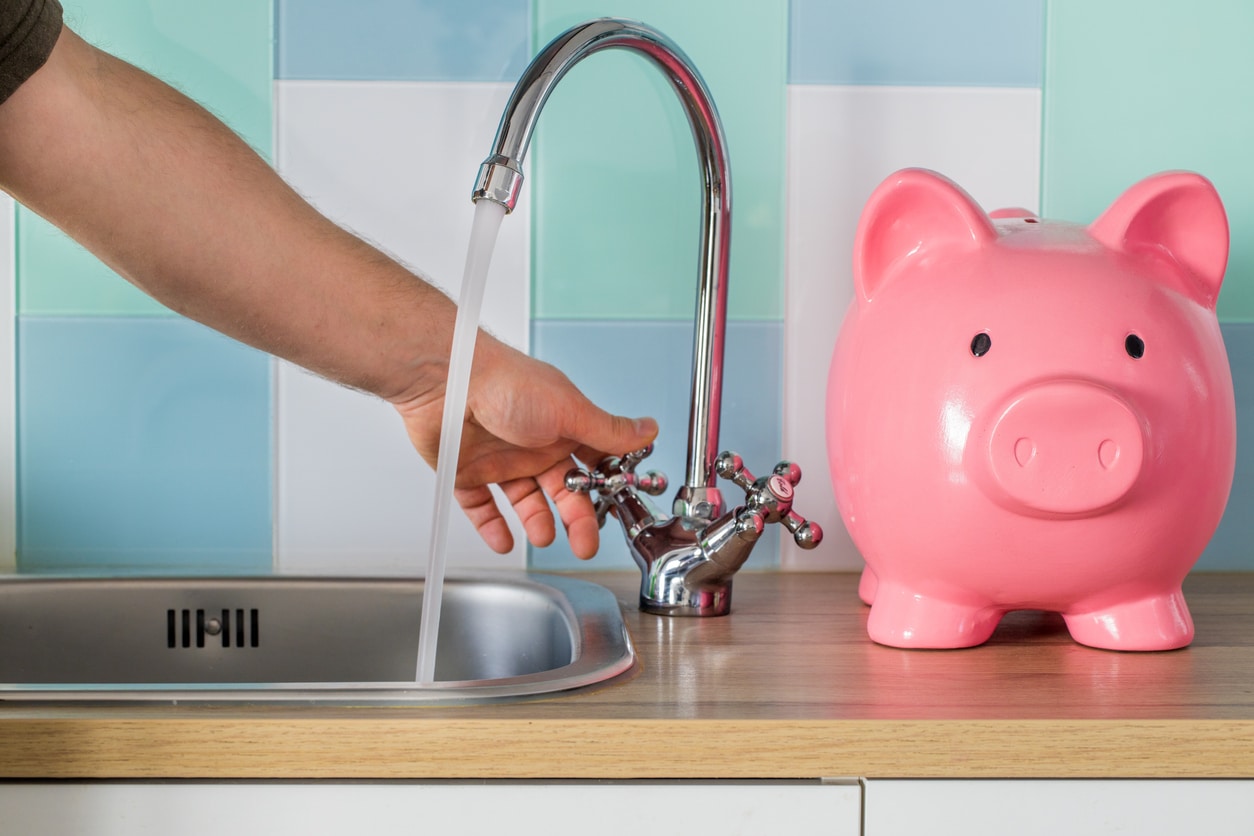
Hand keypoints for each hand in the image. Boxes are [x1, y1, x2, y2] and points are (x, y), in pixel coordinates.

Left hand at [392, 333, 657, 558]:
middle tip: (584, 543)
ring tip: (543, 537)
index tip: (615, 509)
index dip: (603, 488)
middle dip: (576, 519)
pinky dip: (492, 527)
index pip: (591, 465)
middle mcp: (534, 445)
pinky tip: (504, 541)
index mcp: (562, 428)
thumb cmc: (506, 382)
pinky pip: (482, 507)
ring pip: (526, 502)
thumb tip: (649, 429)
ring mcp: (501, 460)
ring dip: (537, 523)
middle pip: (562, 491)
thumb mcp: (569, 410)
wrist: (447, 377)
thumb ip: (608, 430)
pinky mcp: (467, 472)